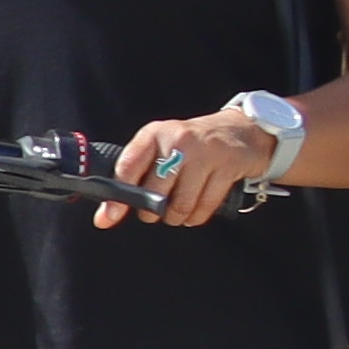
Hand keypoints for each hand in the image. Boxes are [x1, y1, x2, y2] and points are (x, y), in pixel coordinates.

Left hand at [106, 103, 287, 226]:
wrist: (240, 130)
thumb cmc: (192, 143)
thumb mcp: (161, 145)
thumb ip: (137, 171)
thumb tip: (108, 210)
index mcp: (153, 134)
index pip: (128, 167)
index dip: (116, 197)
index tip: (108, 216)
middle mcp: (177, 141)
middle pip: (155, 193)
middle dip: (151, 211)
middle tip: (154, 212)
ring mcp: (204, 153)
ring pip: (180, 204)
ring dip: (175, 217)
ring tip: (174, 214)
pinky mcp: (227, 167)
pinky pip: (205, 206)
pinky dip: (196, 217)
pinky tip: (193, 213)